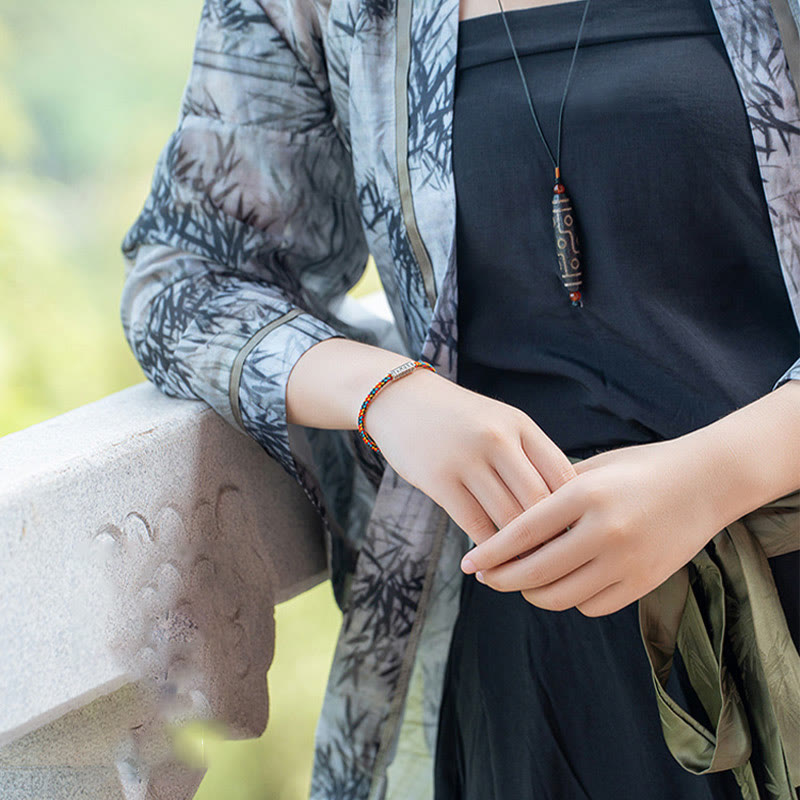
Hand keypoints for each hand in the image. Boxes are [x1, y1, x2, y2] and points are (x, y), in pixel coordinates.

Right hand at [363, 371, 576, 545]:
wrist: (402, 400)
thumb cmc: (460, 420)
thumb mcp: (500, 423)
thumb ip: (530, 456)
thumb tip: (565, 509)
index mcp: (520, 424)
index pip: (563, 476)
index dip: (574, 511)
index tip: (576, 537)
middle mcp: (497, 438)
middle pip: (539, 502)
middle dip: (550, 537)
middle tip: (555, 563)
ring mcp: (467, 458)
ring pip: (508, 518)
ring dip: (519, 549)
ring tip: (526, 568)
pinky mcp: (439, 479)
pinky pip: (475, 524)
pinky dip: (489, 548)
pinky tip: (492, 558)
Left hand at [459, 436, 728, 615]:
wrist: (707, 481)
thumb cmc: (642, 467)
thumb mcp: (595, 467)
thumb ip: (555, 494)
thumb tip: (512, 526)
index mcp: (585, 495)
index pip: (522, 532)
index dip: (490, 552)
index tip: (468, 563)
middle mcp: (604, 531)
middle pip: (535, 571)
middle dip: (502, 579)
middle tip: (487, 578)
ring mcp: (627, 561)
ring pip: (560, 596)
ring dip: (533, 593)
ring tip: (521, 581)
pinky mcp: (644, 582)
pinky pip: (592, 606)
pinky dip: (570, 600)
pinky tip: (561, 585)